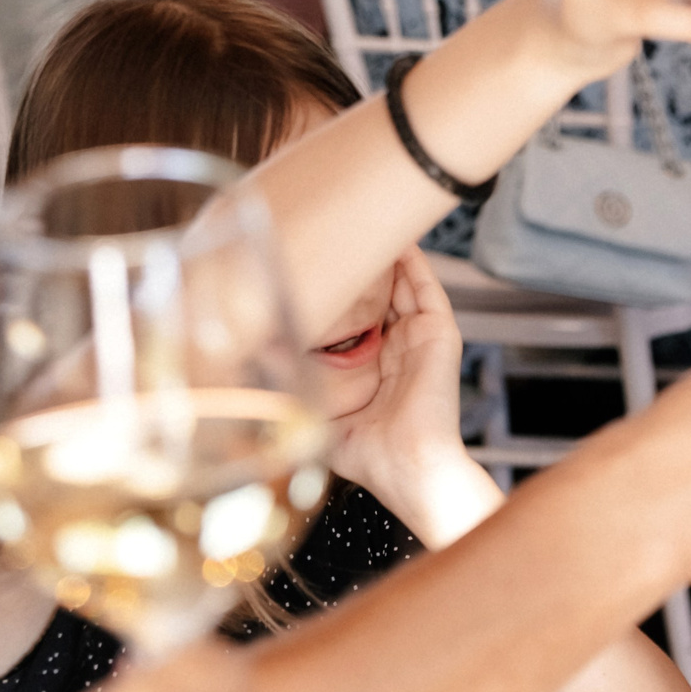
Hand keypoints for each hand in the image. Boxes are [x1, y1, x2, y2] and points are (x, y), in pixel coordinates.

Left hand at [323, 253, 490, 545]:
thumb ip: (295, 389)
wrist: (409, 467)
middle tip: (343, 234)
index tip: (321, 266)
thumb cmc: (369, 455)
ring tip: (371, 224)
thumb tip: (251, 365)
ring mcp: (422, 339)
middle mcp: (402, 348)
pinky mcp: (439, 335)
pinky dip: (415, 265)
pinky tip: (399, 243)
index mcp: (379, 367)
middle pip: (386, 294)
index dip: (347, 292)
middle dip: (367, 267)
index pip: (364, 317)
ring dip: (391, 257)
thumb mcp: (321, 415)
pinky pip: (427, 290)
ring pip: (406, 285)